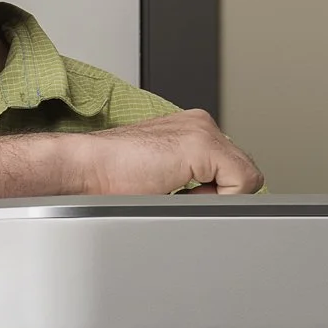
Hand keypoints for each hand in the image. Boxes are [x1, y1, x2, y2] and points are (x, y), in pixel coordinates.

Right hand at [74, 111, 263, 196]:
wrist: (81, 168)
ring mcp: (202, 131)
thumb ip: (189, 182)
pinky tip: (184, 196)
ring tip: (177, 196)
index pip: (228, 167)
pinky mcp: (202, 144)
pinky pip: (243, 182)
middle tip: (181, 201)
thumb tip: (213, 204)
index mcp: (189, 130)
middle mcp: (199, 124)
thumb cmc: (105, 179)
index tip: (188, 202)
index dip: (216, 193)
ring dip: (217, 197)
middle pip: (241, 172)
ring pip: (245, 178)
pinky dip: (222, 199)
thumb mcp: (158, 179)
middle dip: (219, 195)